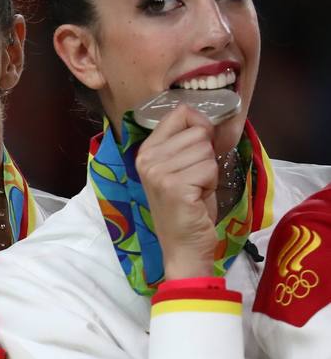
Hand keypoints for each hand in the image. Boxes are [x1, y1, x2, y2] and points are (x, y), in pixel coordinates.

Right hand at [134, 104, 219, 279]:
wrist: (183, 245)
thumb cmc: (186, 207)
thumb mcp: (180, 168)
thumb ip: (185, 142)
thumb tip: (207, 120)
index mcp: (146, 150)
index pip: (180, 113)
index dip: (199, 127)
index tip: (196, 150)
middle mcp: (147, 159)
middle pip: (198, 132)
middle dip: (205, 155)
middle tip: (194, 179)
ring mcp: (158, 173)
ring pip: (206, 151)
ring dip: (209, 171)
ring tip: (196, 189)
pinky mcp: (174, 186)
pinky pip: (209, 168)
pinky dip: (211, 183)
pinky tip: (198, 197)